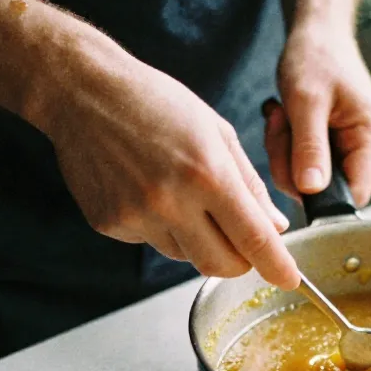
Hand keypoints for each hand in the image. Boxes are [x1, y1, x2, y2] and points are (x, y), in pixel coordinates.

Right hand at [34, 30, 299, 287]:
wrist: (81, 90)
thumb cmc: (153, 102)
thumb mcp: (215, 131)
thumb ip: (249, 184)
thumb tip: (274, 227)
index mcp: (206, 173)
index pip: (253, 238)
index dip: (276, 266)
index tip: (289, 280)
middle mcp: (171, 201)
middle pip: (220, 265)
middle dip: (239, 261)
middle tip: (240, 241)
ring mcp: (137, 216)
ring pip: (186, 256)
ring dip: (197, 239)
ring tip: (180, 194)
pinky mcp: (111, 225)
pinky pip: (152, 242)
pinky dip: (161, 228)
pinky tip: (146, 190)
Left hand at [264, 24, 370, 206]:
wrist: (318, 30)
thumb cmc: (316, 55)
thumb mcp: (306, 101)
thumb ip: (309, 148)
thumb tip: (311, 191)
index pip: (355, 195)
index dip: (323, 198)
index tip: (294, 174)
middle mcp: (367, 146)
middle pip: (328, 189)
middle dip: (293, 166)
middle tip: (279, 126)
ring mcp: (350, 145)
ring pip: (311, 177)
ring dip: (285, 152)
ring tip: (281, 115)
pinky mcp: (334, 142)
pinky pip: (307, 161)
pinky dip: (288, 145)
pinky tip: (285, 119)